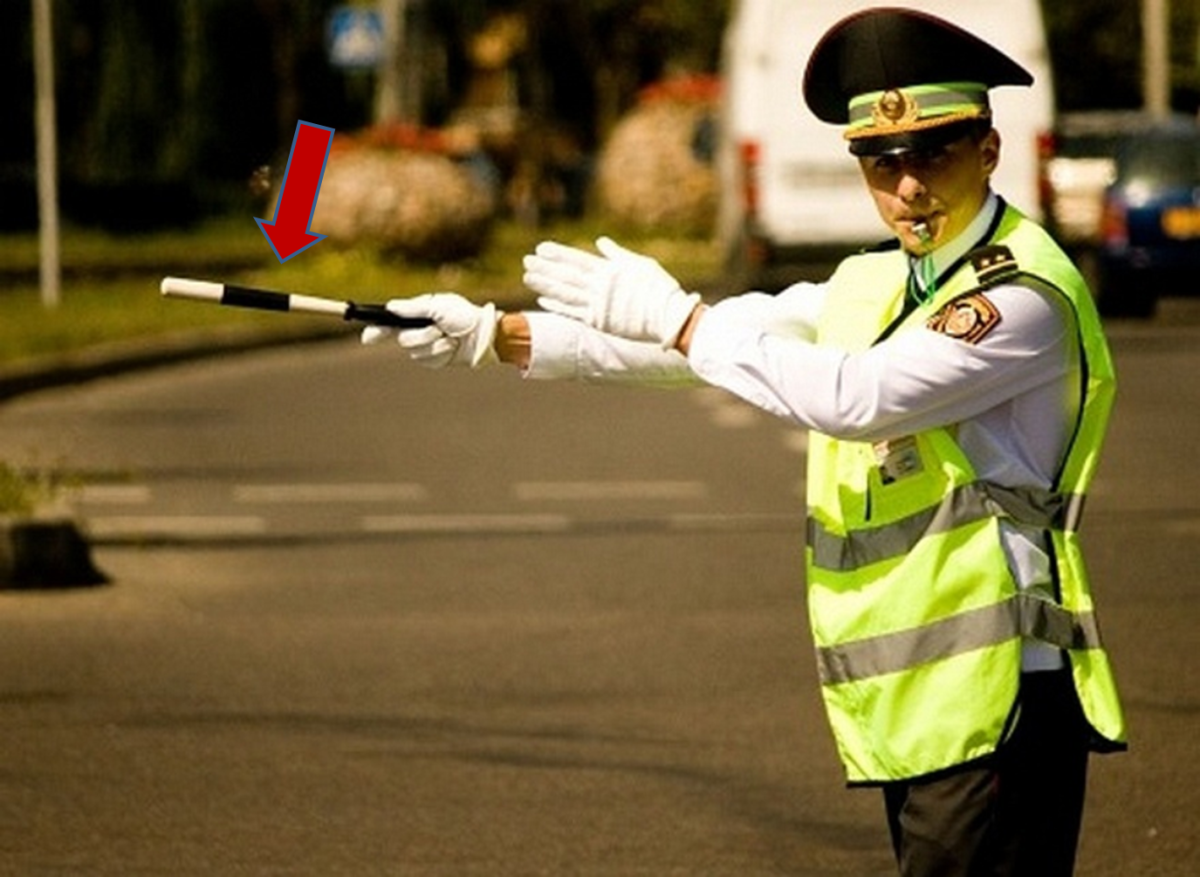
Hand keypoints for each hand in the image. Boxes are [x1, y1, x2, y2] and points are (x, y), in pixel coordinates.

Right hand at [361, 293, 498, 368]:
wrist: (483, 336)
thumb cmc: (463, 316)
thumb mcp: (439, 307)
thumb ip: (413, 308)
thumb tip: (390, 307)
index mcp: (415, 314)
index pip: (389, 322)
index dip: (376, 330)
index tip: (368, 337)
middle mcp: (417, 329)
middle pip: (402, 340)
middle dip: (421, 336)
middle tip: (437, 330)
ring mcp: (425, 346)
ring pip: (415, 352)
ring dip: (434, 345)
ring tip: (450, 338)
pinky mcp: (434, 359)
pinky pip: (427, 361)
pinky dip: (441, 354)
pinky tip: (452, 348)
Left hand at [523, 237, 700, 348]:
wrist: (669, 317)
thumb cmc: (659, 288)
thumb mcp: (641, 263)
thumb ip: (617, 254)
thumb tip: (600, 241)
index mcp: (609, 270)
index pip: (577, 259)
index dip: (557, 254)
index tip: (540, 248)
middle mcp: (599, 286)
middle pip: (566, 275)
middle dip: (545, 268)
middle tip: (526, 261)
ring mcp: (597, 304)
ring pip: (565, 293)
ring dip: (545, 285)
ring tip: (528, 278)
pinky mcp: (598, 322)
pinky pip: (572, 313)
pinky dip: (556, 307)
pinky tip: (542, 301)